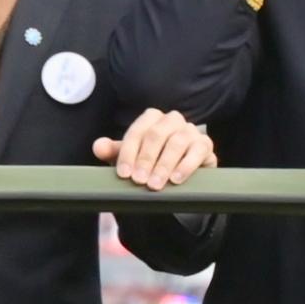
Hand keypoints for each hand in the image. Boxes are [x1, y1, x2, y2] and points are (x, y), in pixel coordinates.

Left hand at [94, 108, 215, 188]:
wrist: (179, 177)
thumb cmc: (152, 163)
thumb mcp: (131, 159)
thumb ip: (113, 152)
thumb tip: (99, 147)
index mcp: (152, 118)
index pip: (137, 131)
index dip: (129, 153)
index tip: (124, 174)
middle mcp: (172, 120)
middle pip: (157, 134)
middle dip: (146, 159)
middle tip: (139, 181)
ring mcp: (190, 131)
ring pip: (177, 142)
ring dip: (164, 165)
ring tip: (155, 185)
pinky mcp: (205, 145)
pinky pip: (197, 151)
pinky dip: (186, 166)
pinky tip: (176, 180)